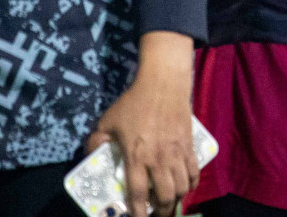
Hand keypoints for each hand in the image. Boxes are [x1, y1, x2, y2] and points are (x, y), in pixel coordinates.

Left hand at [86, 32, 198, 216]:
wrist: (163, 84)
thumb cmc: (134, 102)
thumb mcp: (107, 121)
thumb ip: (96, 141)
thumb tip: (91, 156)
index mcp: (136, 156)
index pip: (137, 194)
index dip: (138, 213)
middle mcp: (158, 160)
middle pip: (164, 196)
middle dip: (161, 211)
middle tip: (156, 214)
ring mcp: (176, 153)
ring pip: (182, 188)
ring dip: (176, 200)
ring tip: (170, 202)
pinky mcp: (189, 145)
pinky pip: (195, 172)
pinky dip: (193, 184)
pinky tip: (186, 187)